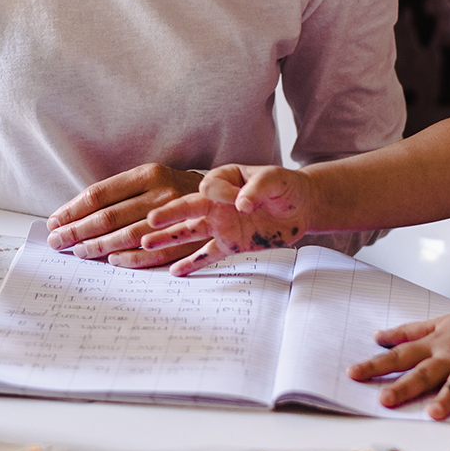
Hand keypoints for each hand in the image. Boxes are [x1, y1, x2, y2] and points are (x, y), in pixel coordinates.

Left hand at [46, 164, 203, 267]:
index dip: (73, 210)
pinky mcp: (188, 238)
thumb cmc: (172, 190)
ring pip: (127, 236)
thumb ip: (117, 193)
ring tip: (78, 251)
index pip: (100, 194)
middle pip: (109, 216)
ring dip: (98, 247)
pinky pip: (153, 253)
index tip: (55, 222)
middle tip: (57, 241)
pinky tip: (111, 261)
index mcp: (148, 174)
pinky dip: (129, 259)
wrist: (222, 197)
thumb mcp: (148, 179)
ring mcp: (176, 216)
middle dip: (77, 231)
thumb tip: (73, 214)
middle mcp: (162, 192)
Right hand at [140, 164, 313, 276]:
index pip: (210, 187)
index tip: (238, 201)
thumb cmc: (286, 186)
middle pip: (187, 208)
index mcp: (224, 181)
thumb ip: (256, 188)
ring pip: (190, 231)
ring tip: (146, 243)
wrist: (302, 206)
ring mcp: (221, 224)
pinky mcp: (230, 243)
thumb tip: (239, 204)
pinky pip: (208, 254)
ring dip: (169, 238)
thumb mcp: (275, 179)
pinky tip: (174, 271)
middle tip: (150, 221)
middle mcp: (217, 203)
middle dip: (169, 215)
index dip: (219, 194)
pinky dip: (192, 263)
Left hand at [347, 300, 449, 419]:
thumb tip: (378, 336)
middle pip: (423, 372)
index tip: (352, 374)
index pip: (399, 355)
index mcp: (434, 344)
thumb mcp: (440, 323)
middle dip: (403, 386)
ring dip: (446, 398)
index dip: (375, 364)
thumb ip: (408, 332)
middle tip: (384, 400)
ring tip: (433, 413)